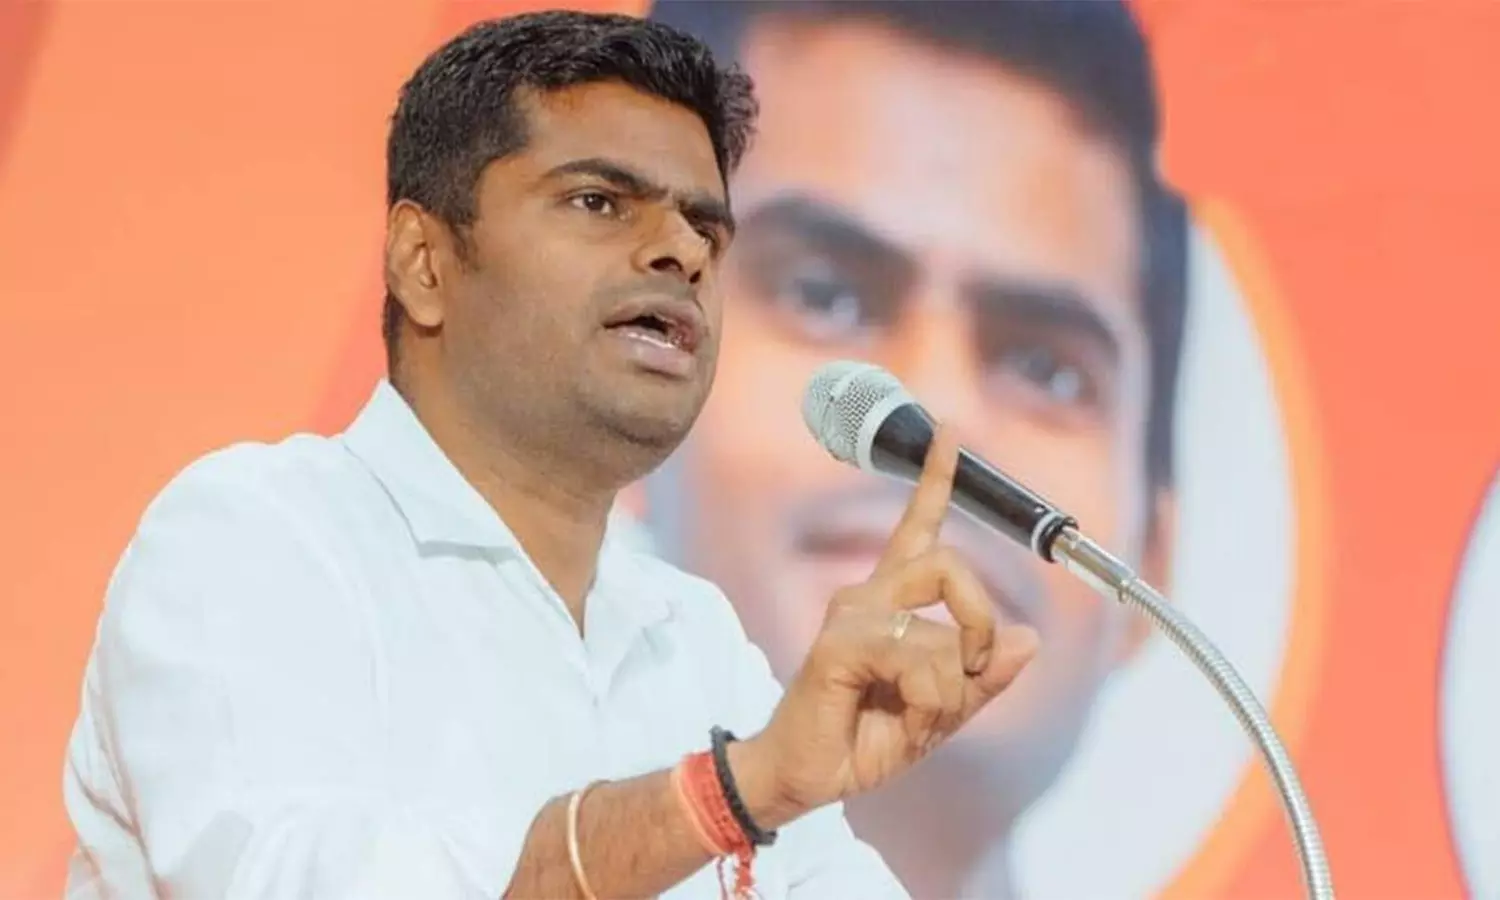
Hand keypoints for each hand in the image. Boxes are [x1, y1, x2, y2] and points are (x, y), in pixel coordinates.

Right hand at [737, 426, 1039, 821]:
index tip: (950, 432)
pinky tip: (900, 716)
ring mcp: (851, 614)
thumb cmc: (864, 739)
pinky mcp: (839, 642)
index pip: (918, 528)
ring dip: (951, 687)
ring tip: (918, 716)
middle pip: (951, 565)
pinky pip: (918, 659)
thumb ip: (983, 678)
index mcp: (891, 602)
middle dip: (980, 621)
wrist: (808, 776)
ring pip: (943, 630)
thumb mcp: (942, 712)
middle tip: (975, 671)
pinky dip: (929, 700)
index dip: (936, 478)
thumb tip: (1028, 639)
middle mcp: (868, 596)